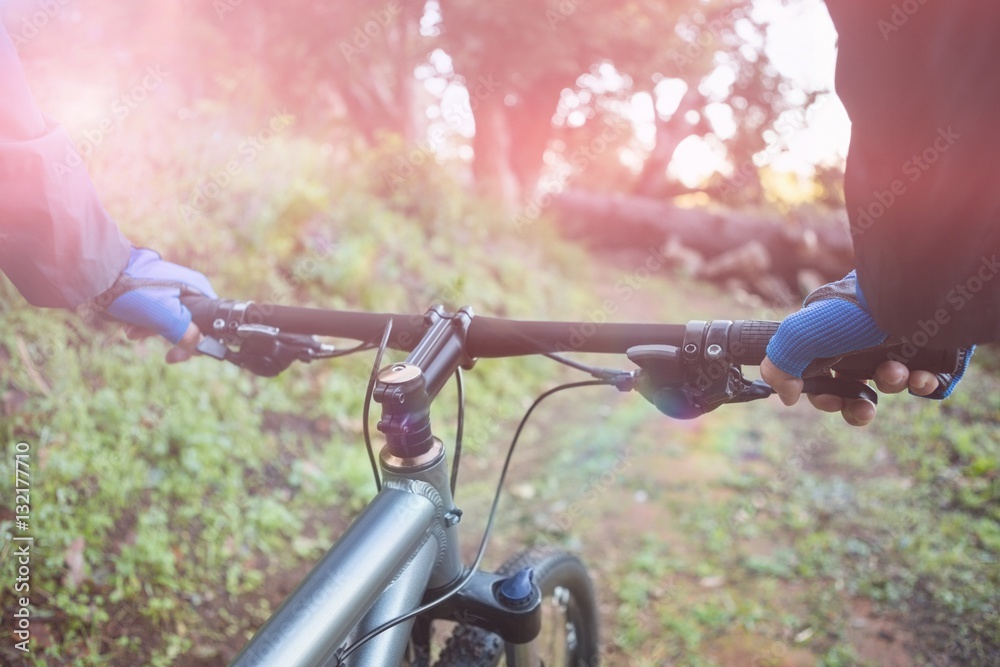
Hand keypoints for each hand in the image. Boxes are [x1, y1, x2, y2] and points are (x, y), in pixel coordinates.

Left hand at [103, 247, 215, 362]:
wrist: (97, 269)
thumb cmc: (132, 290)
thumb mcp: (165, 316)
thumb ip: (186, 333)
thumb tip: (199, 346)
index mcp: (195, 287)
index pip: (210, 319)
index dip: (202, 339)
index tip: (189, 353)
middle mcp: (185, 285)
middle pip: (190, 320)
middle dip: (174, 337)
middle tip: (167, 355)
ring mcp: (167, 285)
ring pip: (169, 317)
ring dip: (153, 331)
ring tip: (132, 334)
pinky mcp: (150, 287)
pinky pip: (154, 310)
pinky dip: (144, 321)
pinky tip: (128, 325)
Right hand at [761, 271, 967, 425]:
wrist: (916, 289)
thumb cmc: (856, 312)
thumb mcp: (801, 336)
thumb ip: (779, 366)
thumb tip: (786, 396)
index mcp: (828, 335)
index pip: (818, 374)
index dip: (822, 395)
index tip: (831, 402)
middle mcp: (859, 338)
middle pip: (853, 384)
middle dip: (856, 402)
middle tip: (865, 409)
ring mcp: (894, 343)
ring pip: (888, 380)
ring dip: (889, 384)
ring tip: (896, 373)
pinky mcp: (928, 349)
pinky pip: (923, 375)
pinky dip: (921, 383)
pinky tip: (920, 378)